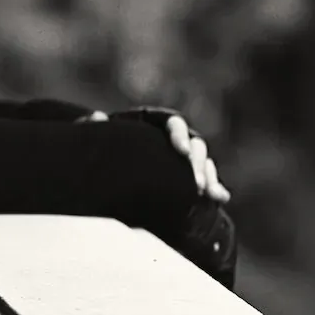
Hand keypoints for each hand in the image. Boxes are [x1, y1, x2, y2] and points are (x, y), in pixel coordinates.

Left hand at [92, 108, 229, 202]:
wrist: (108, 173)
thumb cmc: (102, 151)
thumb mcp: (95, 140)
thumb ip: (94, 128)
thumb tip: (97, 116)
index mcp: (153, 124)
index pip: (173, 123)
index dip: (179, 134)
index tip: (181, 151)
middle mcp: (173, 138)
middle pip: (194, 144)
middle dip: (197, 162)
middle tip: (194, 182)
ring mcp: (183, 158)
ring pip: (204, 161)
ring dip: (208, 175)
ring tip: (206, 192)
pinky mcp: (189, 178)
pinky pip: (208, 181)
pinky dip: (215, 188)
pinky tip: (220, 198)